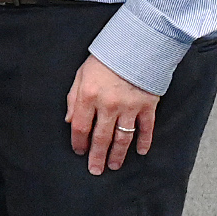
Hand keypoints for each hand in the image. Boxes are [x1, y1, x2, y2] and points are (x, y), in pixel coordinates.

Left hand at [64, 55, 162, 174]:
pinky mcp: (148, 105)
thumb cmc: (104, 60)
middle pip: (101, 137)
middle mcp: (108, 105)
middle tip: (95, 170)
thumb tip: (68, 121)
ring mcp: (130, 106)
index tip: (79, 152)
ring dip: (118, 154)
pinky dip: (144, 142)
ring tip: (113, 165)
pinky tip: (140, 152)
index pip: (79, 126)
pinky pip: (146, 128)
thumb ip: (73, 99)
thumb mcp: (80, 76)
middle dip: (97, 156)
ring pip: (123, 137)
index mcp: (88, 96)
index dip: (78, 142)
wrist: (136, 45)